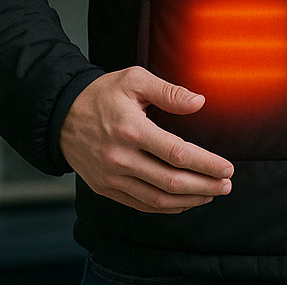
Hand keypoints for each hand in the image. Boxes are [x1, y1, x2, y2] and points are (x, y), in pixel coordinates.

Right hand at [59, 66, 233, 213]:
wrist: (59, 116)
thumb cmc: (101, 95)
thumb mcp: (134, 80)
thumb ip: (169, 91)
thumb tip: (199, 102)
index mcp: (132, 130)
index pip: (178, 153)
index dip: (206, 164)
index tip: (227, 168)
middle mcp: (121, 158)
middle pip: (171, 181)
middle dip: (205, 186)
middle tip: (227, 185)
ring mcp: (111, 177)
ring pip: (157, 199)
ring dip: (189, 200)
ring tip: (211, 194)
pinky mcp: (105, 188)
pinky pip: (140, 205)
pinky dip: (165, 207)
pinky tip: (184, 201)